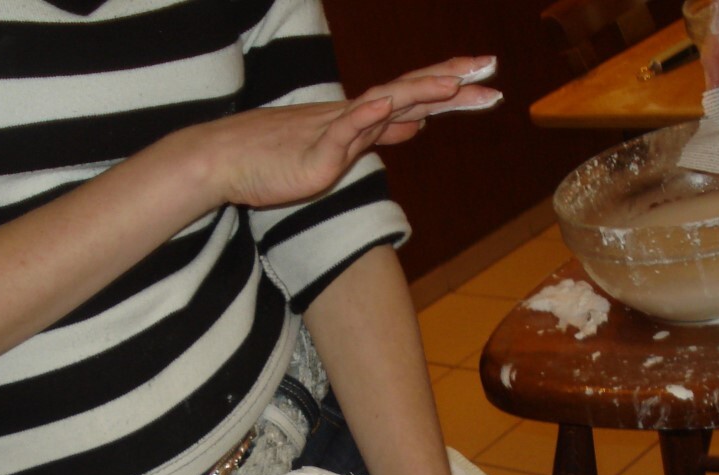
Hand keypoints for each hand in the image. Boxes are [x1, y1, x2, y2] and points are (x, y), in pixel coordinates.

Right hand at [192, 56, 501, 208]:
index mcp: (362, 118)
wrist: (225, 162)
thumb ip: (379, 133)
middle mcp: (353, 117)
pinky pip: (341, 133)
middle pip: (409, 93)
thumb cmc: (278, 157)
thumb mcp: (341, 146)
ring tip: (454, 84)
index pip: (415, 97)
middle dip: (452, 82)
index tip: (487, 79)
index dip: (451, 88)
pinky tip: (387, 108)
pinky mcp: (314, 154)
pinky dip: (364, 117)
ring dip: (418, 92)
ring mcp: (334, 133)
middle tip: (492, 68)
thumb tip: (417, 124)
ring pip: (382, 106)